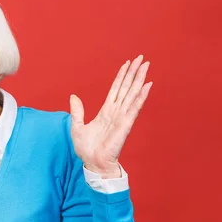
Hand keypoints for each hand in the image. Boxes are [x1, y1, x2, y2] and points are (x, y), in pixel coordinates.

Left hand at [69, 55, 152, 177]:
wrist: (93, 163)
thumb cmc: (87, 149)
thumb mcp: (77, 127)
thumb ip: (77, 112)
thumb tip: (73, 96)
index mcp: (105, 111)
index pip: (115, 89)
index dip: (121, 76)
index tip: (127, 63)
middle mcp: (116, 112)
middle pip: (126, 88)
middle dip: (133, 73)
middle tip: (141, 58)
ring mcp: (121, 117)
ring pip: (132, 94)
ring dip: (139, 79)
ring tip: (146, 65)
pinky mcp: (125, 125)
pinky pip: (134, 108)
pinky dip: (141, 97)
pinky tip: (147, 86)